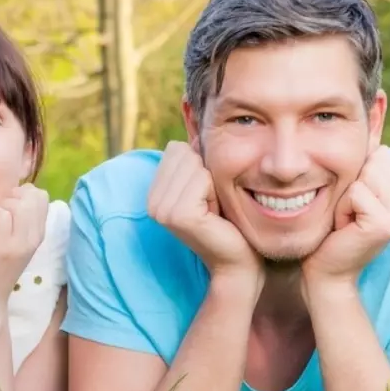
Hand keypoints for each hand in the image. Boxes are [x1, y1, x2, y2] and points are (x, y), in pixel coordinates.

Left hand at [0, 184, 48, 313]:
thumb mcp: (14, 241)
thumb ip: (19, 221)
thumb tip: (13, 195)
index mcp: (39, 233)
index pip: (41, 196)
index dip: (22, 194)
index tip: (7, 209)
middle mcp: (35, 236)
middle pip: (32, 195)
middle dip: (11, 197)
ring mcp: (21, 242)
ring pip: (18, 203)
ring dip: (0, 206)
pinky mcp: (4, 248)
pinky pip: (2, 215)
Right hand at [147, 141, 260, 284]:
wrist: (238, 259)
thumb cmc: (227, 221)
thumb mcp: (207, 184)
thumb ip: (196, 159)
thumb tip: (195, 131)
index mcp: (153, 194)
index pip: (176, 148)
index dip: (199, 166)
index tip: (205, 196)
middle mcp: (151, 202)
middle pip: (184, 152)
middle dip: (206, 173)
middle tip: (211, 204)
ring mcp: (161, 210)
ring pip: (194, 164)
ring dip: (213, 183)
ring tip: (213, 210)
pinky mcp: (178, 216)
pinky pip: (203, 179)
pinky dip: (216, 192)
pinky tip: (215, 215)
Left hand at [302, 146, 389, 291]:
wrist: (325, 270)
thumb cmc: (332, 229)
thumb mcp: (352, 189)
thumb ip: (365, 158)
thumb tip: (378, 103)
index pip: (383, 154)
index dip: (357, 173)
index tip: (353, 203)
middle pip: (376, 159)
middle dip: (352, 182)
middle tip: (348, 212)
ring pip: (366, 173)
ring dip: (346, 195)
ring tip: (346, 218)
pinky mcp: (386, 224)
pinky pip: (357, 192)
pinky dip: (342, 207)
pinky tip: (344, 227)